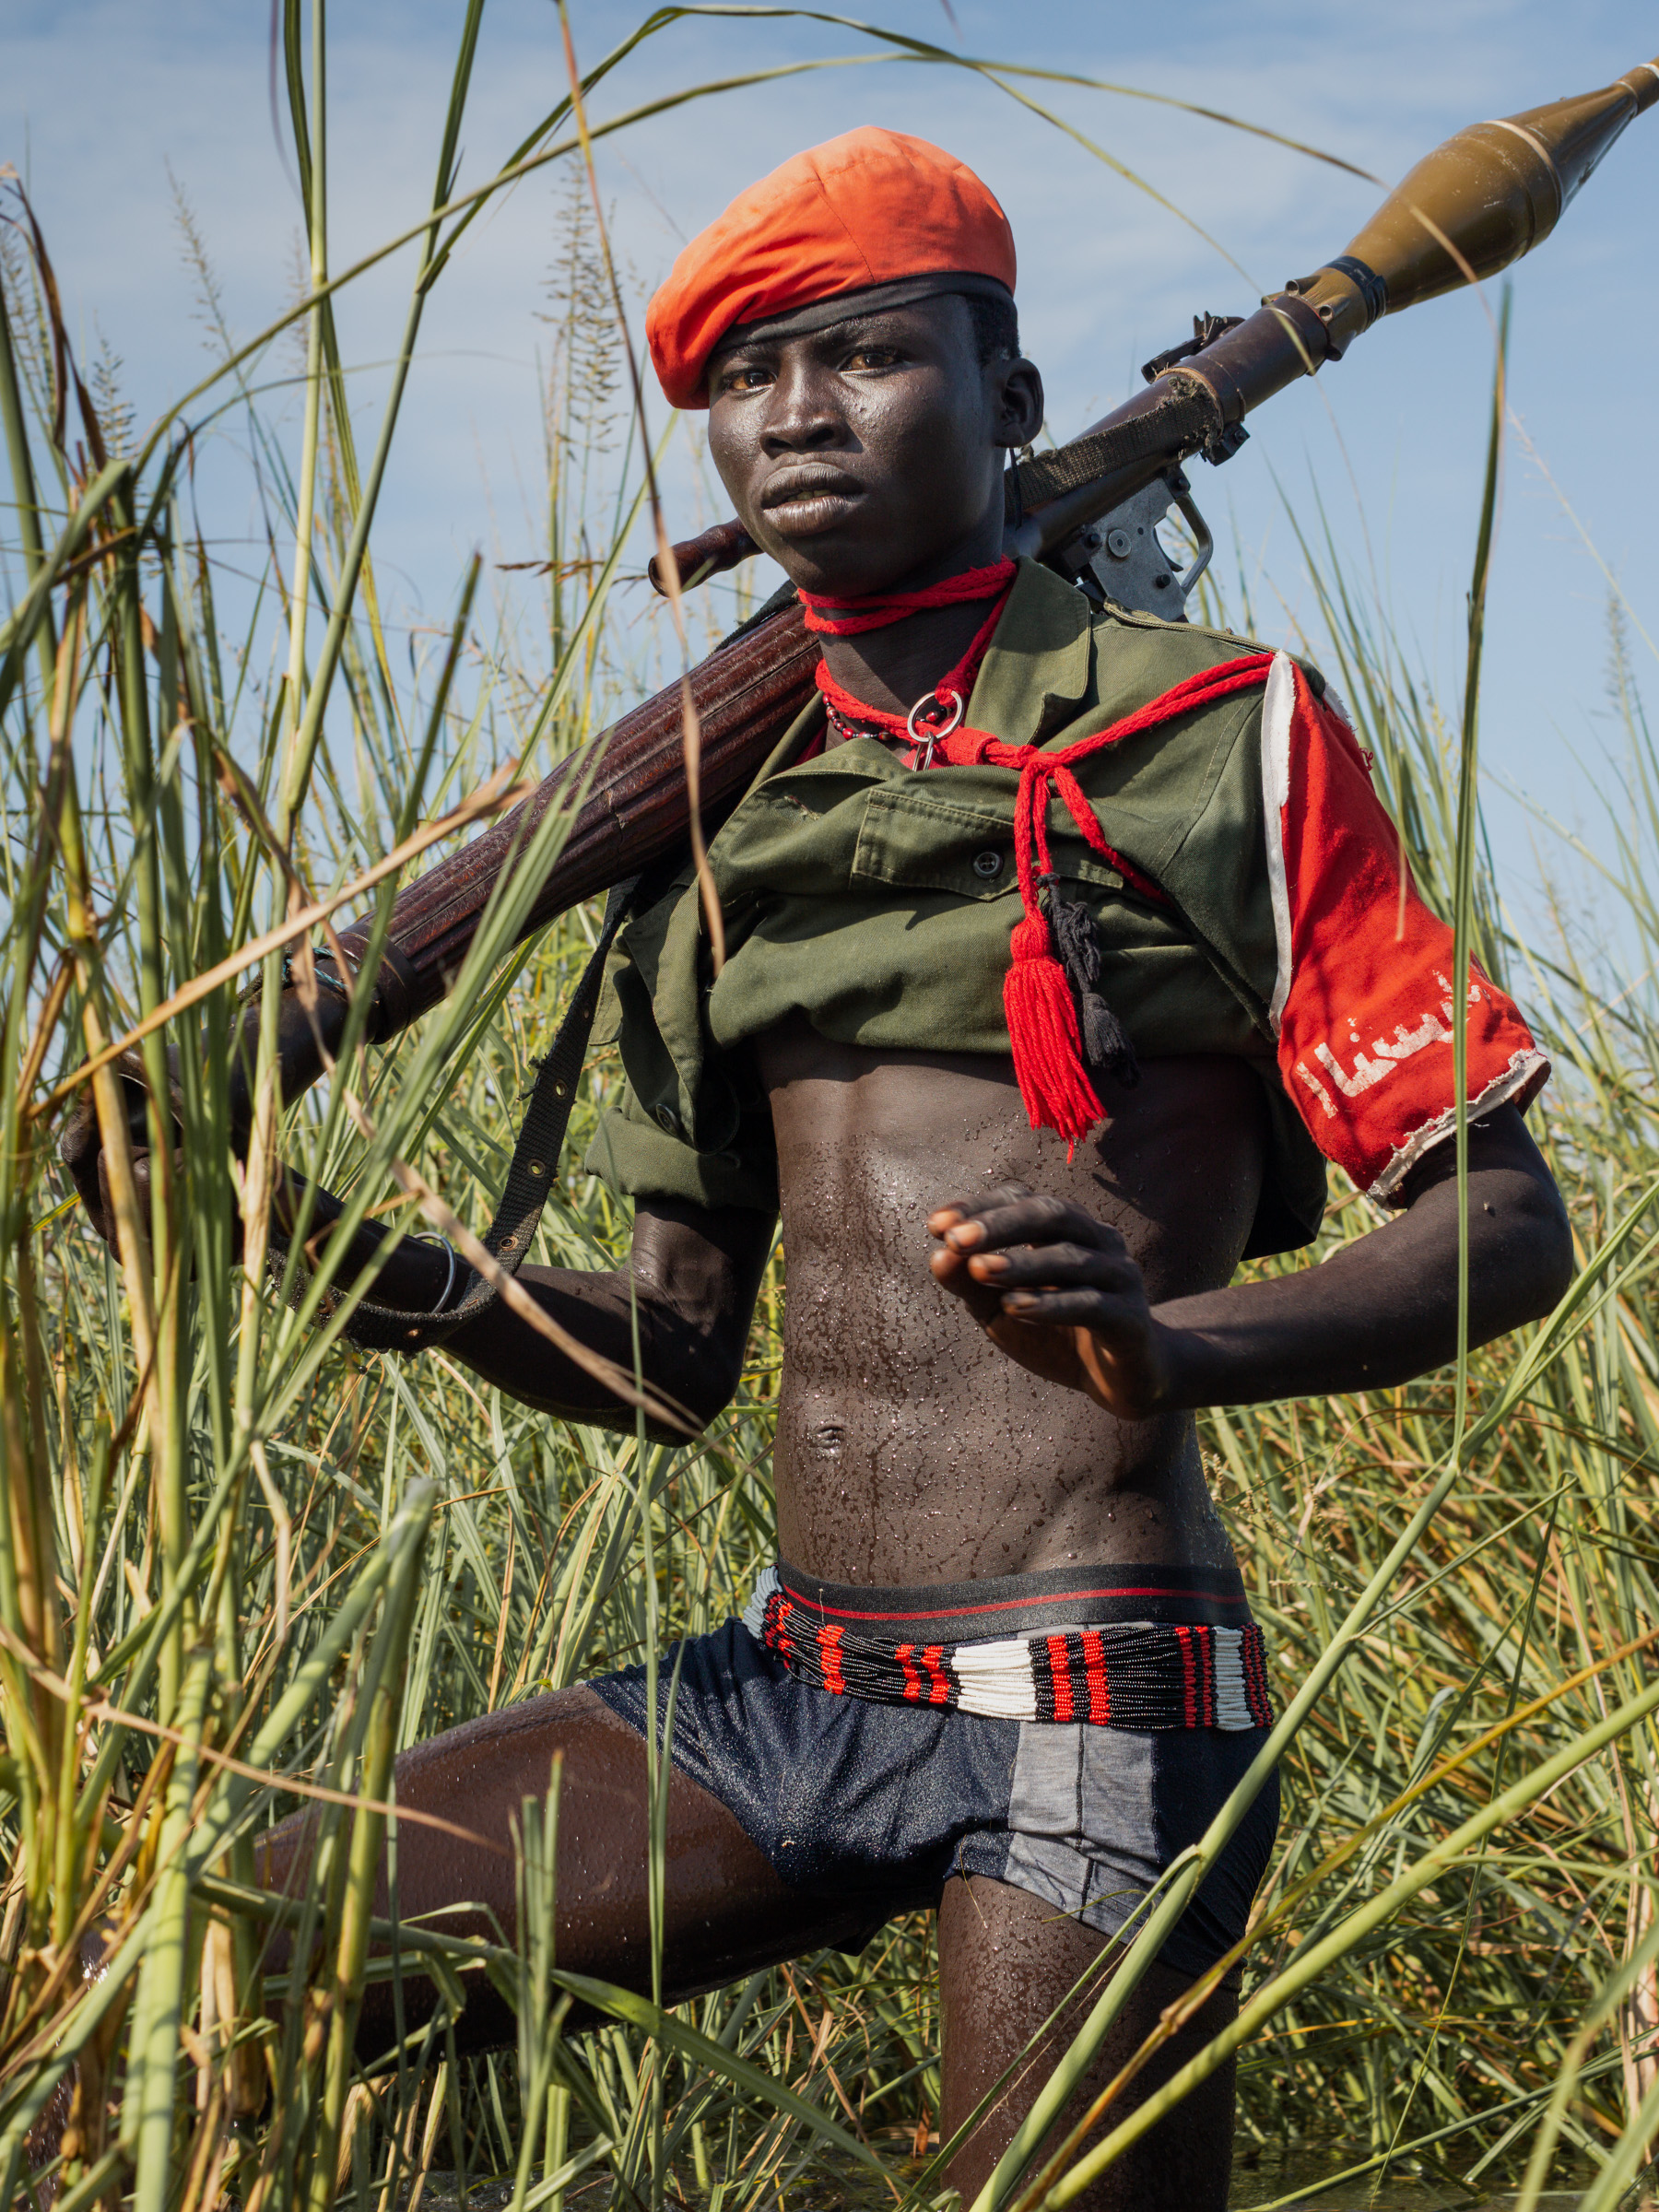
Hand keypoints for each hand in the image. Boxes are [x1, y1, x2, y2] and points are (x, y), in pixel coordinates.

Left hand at [927, 1182, 1178, 1419]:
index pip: (1023, 1200)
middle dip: (1001, 1224)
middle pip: (1052, 1214)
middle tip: (957, 1239)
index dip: (980, 1207)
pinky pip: (1092, 1304)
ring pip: (1072, 1258)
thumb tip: (938, 1256)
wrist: (1122, 1380)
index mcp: (1067, 1229)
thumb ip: (970, 1284)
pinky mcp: (1130, 1318)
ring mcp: (1119, 1276)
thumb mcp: (1001, 1310)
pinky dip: (1051, 1304)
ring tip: (980, 1270)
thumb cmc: (1057, 1334)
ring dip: (1022, 1263)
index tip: (936, 1226)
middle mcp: (1098, 1241)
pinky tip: (1015, 1308)